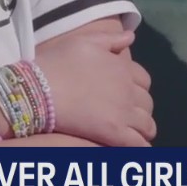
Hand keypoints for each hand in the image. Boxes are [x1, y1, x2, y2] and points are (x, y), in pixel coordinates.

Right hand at [33, 26, 155, 146]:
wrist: (39, 88)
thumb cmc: (57, 63)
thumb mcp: (84, 41)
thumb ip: (111, 38)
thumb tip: (132, 37)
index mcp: (122, 67)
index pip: (144, 81)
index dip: (137, 89)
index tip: (128, 95)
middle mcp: (128, 89)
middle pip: (147, 104)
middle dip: (141, 110)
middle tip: (128, 116)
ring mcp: (123, 112)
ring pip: (147, 125)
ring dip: (142, 129)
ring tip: (132, 134)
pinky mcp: (115, 132)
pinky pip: (139, 144)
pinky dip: (141, 147)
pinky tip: (135, 149)